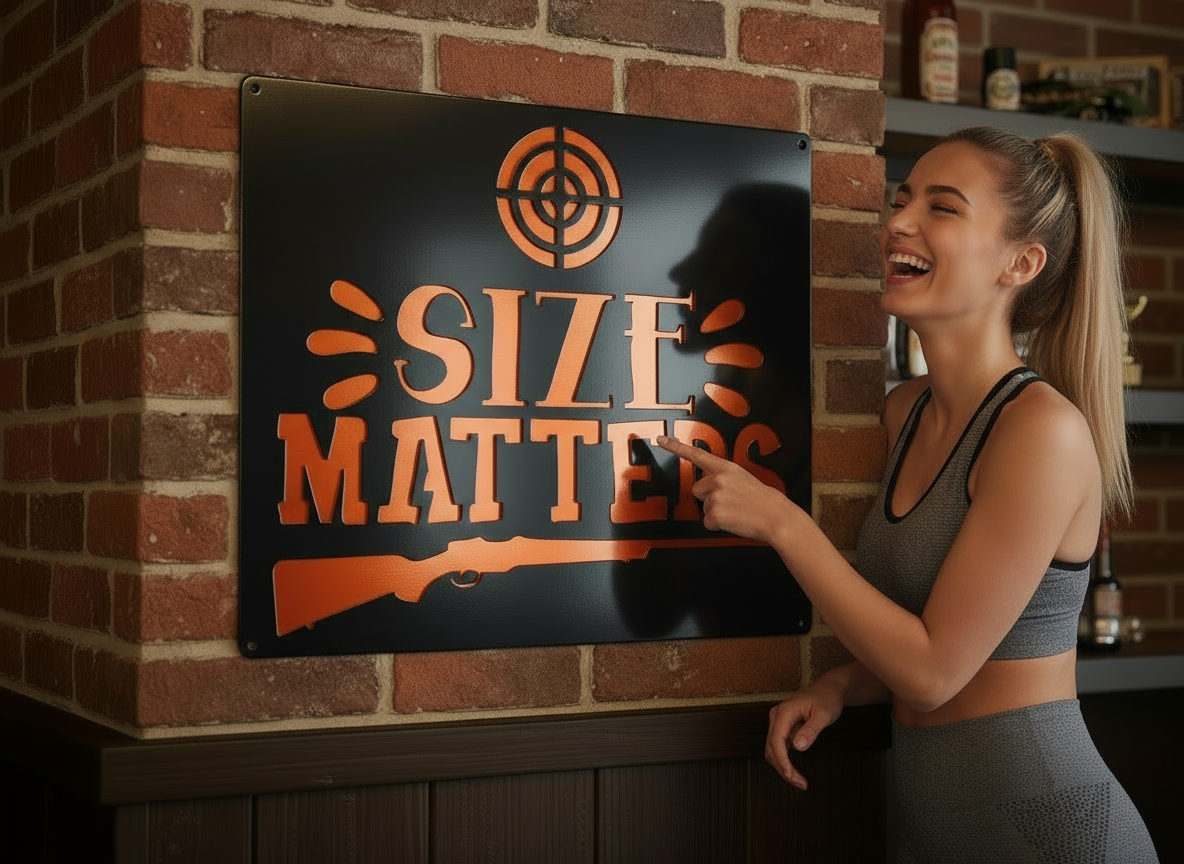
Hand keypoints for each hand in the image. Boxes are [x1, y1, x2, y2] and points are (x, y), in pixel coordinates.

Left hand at [655, 435, 791, 541]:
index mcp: (726, 468)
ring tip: (736, 511)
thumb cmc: (763, 501)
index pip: (697, 454)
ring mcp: (715, 496)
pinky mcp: (715, 513)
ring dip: (716, 512)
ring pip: (703, 507)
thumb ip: (724, 478)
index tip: (660, 439)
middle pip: (696, 490)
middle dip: (708, 498)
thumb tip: (709, 485)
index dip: (676, 447)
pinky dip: (718, 525)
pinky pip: (708, 522)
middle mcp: (718, 479)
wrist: (776, 517)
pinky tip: (734, 521)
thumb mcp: (743, 479)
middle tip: (731, 502)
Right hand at [764, 684, 843, 790]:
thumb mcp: (824, 715)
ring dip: (782, 767)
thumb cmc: (827, 699)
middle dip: (783, 769)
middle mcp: (776, 716)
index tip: (792, 777)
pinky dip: (784, 761)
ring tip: (800, 782)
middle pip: (771, 748)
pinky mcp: (782, 727)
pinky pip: (778, 747)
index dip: (782, 761)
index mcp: (784, 712)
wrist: (828, 689)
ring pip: (772, 750)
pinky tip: (795, 771)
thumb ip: (811, 730)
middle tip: (801, 784)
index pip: (776, 741)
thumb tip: (798, 747)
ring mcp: (778, 721)